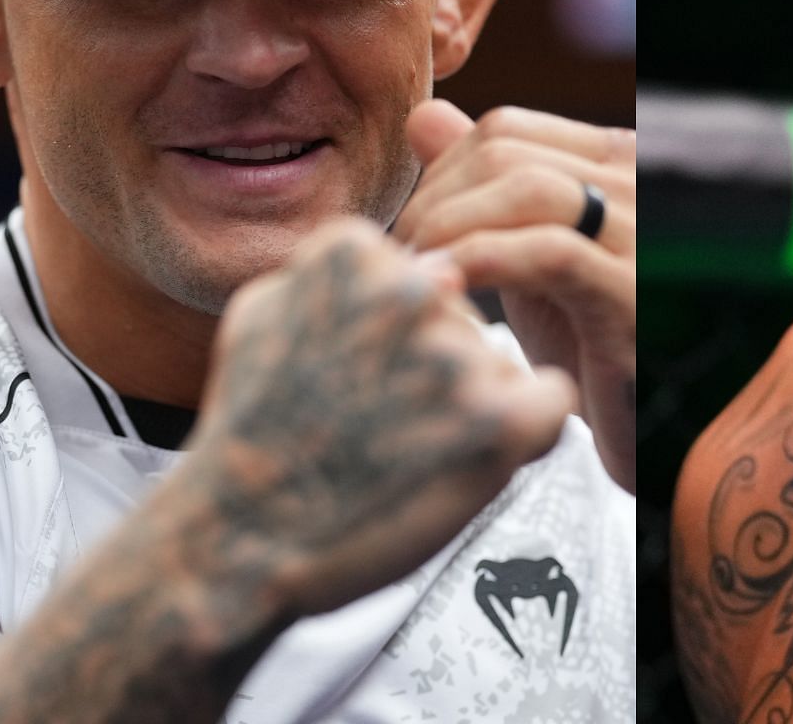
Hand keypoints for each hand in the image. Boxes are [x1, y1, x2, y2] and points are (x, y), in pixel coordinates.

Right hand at [187, 218, 575, 615]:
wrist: (240, 540)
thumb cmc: (249, 435)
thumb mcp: (261, 312)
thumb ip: (330, 270)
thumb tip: (420, 260)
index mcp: (357, 253)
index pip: (422, 277)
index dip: (395, 337)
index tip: (357, 376)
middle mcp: (414, 293)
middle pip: (462, 322)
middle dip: (434, 371)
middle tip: (381, 425)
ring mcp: (456, 356)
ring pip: (498, 367)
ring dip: (467, 410)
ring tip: (404, 454)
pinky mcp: (498, 423)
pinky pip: (552, 403)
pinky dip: (526, 434)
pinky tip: (472, 460)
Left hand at [395, 100, 635, 491]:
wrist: (646, 430)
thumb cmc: (585, 344)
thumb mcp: (525, 256)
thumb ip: (481, 188)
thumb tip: (423, 116)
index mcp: (613, 165)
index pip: (504, 131)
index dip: (437, 174)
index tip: (407, 231)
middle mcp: (636, 185)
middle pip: (506, 153)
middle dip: (432, 201)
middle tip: (398, 260)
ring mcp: (642, 236)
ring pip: (526, 189)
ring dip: (449, 228)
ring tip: (416, 277)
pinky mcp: (634, 295)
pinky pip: (550, 253)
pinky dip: (484, 262)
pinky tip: (450, 291)